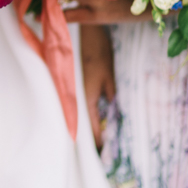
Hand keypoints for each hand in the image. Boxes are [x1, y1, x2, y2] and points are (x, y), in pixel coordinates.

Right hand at [80, 24, 115, 147]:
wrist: (83, 33)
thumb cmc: (98, 52)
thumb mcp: (108, 74)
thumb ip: (110, 93)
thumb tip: (113, 111)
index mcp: (87, 97)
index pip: (92, 127)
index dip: (98, 141)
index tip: (103, 154)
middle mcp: (78, 97)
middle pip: (84, 124)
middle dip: (92, 138)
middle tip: (100, 152)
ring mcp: (74, 91)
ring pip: (81, 115)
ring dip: (88, 126)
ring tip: (97, 139)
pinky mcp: (75, 84)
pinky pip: (81, 105)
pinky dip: (86, 114)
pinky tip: (92, 117)